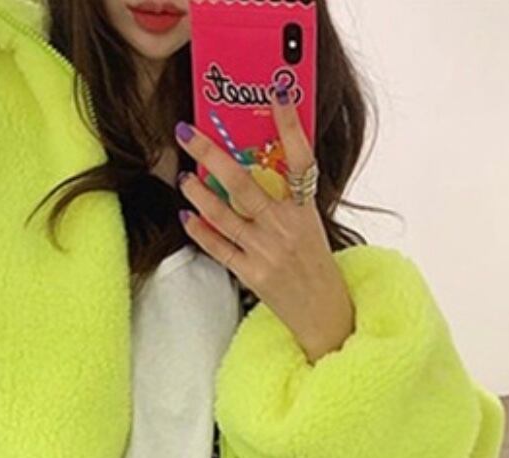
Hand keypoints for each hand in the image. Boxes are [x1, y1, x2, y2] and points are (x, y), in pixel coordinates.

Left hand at [174, 86, 355, 362]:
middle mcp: (286, 227)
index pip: (301, 158)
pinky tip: (188, 216)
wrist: (324, 315)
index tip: (279, 93)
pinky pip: (220, 248)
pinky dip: (201, 231)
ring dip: (199, 193)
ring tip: (184, 177)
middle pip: (245, 183)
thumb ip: (288, 197)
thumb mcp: (310, 226)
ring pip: (226, 215)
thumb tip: (258, 164)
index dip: (290, 124)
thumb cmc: (314, 266)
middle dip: (212, 155)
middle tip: (189, 133)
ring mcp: (267, 252)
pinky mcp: (252, 275)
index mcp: (306, 209)